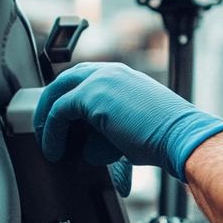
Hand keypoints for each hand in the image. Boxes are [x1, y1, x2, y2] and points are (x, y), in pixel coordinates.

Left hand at [34, 62, 222, 182]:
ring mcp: (99, 80)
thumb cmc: (163, 138)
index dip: (67, 99)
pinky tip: (54, 150)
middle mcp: (109, 71)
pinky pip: (58, 112)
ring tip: (46, 143)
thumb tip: (87, 149)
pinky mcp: (91, 96)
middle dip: (50, 104)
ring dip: (46, 119)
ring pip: (57, 93)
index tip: (60, 122)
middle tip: (43, 128)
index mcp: (121, 75)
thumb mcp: (131, 126)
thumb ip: (108, 129)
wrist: (179, 136)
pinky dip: (51, 132)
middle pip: (65, 80)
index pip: (83, 78)